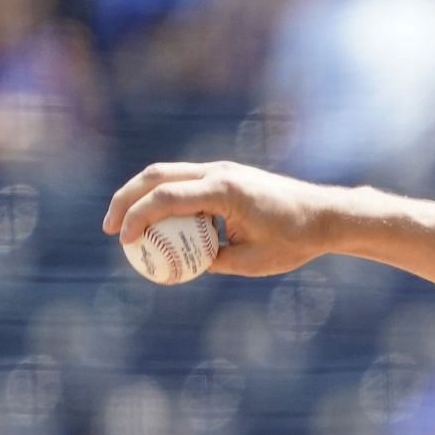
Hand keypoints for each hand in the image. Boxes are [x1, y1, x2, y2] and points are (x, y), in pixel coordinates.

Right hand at [103, 161, 340, 277]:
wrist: (324, 215)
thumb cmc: (294, 240)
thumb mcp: (251, 262)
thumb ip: (214, 260)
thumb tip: (185, 264)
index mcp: (224, 190)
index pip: (167, 197)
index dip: (138, 217)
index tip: (123, 240)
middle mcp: (219, 172)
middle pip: (156, 176)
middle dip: (126, 199)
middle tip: (109, 229)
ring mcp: (221, 170)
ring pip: (167, 174)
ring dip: (141, 195)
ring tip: (125, 224)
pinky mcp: (225, 175)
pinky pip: (185, 182)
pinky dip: (165, 198)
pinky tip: (157, 223)